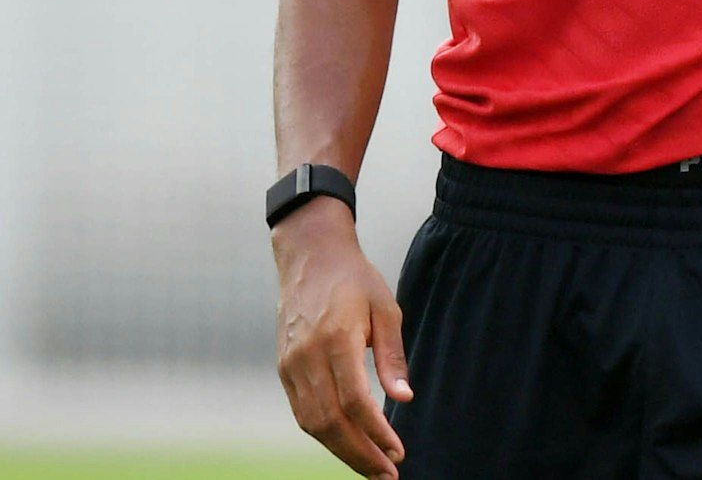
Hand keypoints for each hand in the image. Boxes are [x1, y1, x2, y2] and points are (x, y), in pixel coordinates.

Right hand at [273, 198, 412, 479]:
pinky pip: (302, 411)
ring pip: (312, 423)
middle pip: (330, 422)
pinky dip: (324, 433)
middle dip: (359, 455)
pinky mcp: (284, 369)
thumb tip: (404, 399)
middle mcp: (306, 358)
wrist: (310, 257)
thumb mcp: (386, 308)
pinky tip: (347, 443)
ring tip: (370, 467)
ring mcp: (290, 366)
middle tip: (387, 475)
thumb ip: (393, 356)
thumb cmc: (355, 280)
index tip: (397, 453)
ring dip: (341, 450)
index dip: (376, 433)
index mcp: (335, 340)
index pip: (354, 401)